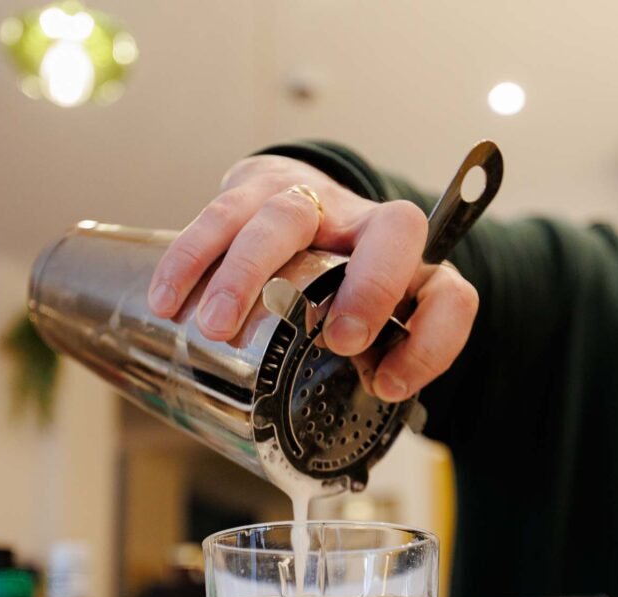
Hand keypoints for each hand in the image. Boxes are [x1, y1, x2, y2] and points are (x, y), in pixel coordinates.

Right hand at [148, 154, 477, 401]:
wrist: (306, 208)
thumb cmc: (340, 283)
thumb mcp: (375, 326)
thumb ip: (387, 359)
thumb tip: (381, 387)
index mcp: (409, 268)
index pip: (449, 292)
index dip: (431, 339)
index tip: (386, 383)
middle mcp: (369, 225)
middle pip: (394, 231)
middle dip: (369, 287)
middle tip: (335, 341)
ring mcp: (313, 201)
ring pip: (287, 215)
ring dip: (248, 271)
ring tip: (214, 327)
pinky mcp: (254, 189)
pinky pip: (221, 214)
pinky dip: (192, 257)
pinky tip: (169, 298)